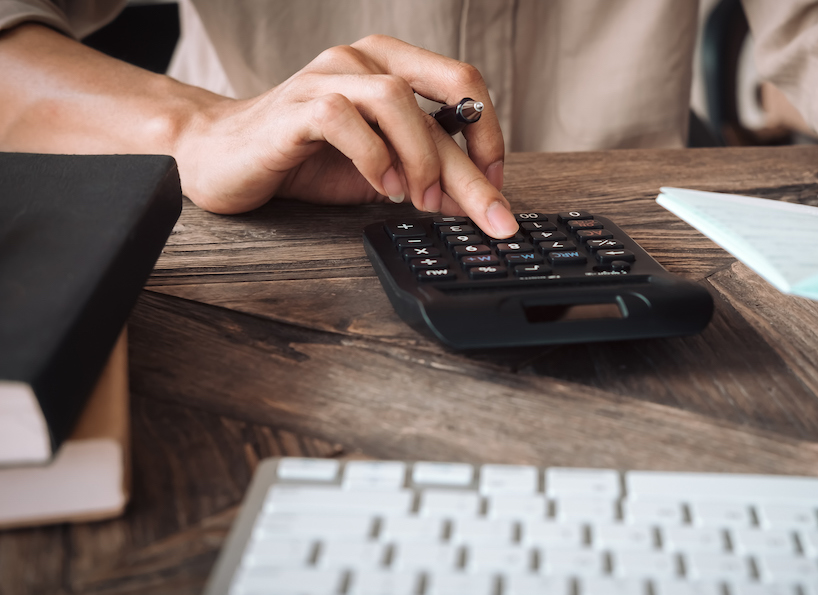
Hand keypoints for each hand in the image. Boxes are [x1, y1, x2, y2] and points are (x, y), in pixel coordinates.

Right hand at [174, 35, 516, 237]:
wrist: (222, 158)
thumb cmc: (304, 160)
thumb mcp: (383, 173)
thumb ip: (428, 179)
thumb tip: (478, 202)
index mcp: (392, 65)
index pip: (464, 83)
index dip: (491, 135)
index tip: (496, 185)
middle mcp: (364, 59)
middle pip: (446, 91)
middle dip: (476, 162)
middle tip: (492, 213)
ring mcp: (327, 75)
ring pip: (397, 97)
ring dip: (421, 157)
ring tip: (420, 200)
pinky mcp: (295, 105)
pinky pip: (343, 117)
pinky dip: (373, 156)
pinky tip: (382, 187)